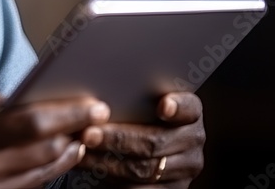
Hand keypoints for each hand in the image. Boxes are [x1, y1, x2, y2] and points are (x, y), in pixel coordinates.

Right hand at [0, 91, 110, 188]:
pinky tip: (55, 161)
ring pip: (42, 177)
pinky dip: (45, 176)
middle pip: (46, 153)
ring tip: (82, 140)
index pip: (32, 123)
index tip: (93, 104)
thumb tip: (13, 98)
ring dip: (66, 157)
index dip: (68, 113)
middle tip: (97, 119)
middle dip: (76, 134)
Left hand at [76, 92, 205, 186]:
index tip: (162, 106)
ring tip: (82, 150)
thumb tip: (96, 94)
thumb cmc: (132, 116)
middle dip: (118, 138)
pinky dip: (112, 178)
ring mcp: (185, 168)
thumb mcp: (136, 104)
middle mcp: (192, 140)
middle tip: (88, 133)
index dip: (177, 107)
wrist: (134, 151)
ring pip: (144, 168)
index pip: (189, 108)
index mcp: (189, 113)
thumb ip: (129, 96)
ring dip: (108, 160)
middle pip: (155, 141)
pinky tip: (91, 167)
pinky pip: (140, 188)